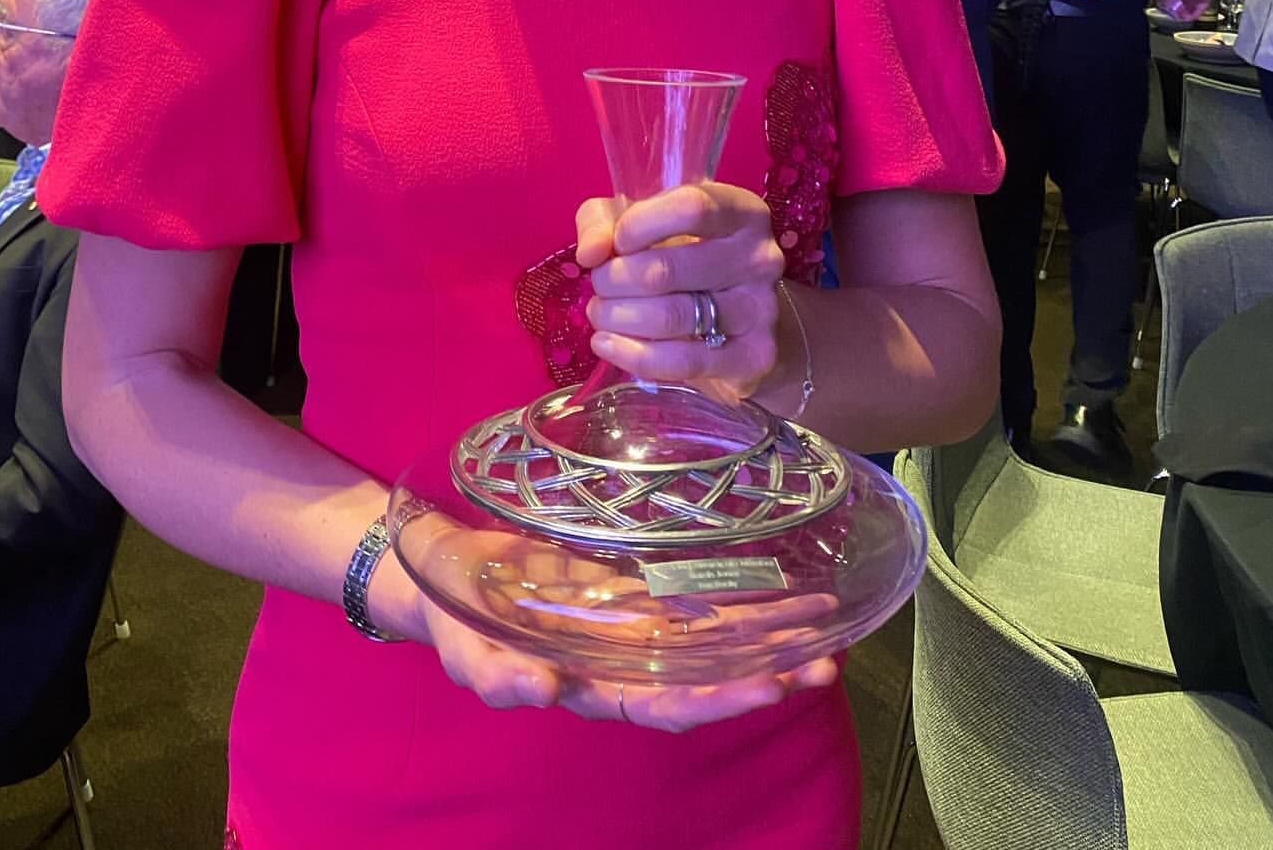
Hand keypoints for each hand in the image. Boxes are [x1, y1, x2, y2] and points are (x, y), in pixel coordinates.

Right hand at [395, 523, 837, 731]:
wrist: (443, 571)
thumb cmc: (452, 615)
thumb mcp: (463, 643)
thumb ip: (496, 671)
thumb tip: (542, 690)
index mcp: (590, 685)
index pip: (666, 702)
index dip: (719, 698)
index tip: (772, 685)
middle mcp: (622, 659)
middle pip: (705, 675)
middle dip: (766, 669)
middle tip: (828, 658)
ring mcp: (630, 622)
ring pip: (709, 636)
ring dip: (764, 632)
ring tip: (825, 619)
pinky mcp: (630, 583)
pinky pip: (690, 593)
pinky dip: (732, 591)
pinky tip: (774, 579)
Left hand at [575, 184, 784, 398]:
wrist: (741, 318)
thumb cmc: (684, 254)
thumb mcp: (642, 221)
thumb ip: (604, 221)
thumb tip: (590, 252)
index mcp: (742, 211)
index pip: (690, 208)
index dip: (638, 225)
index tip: (616, 243)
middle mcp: (759, 257)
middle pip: (667, 269)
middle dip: (614, 280)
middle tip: (600, 286)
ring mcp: (761, 309)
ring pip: (671, 316)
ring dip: (618, 317)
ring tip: (601, 313)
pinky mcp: (754, 356)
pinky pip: (684, 361)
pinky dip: (633, 355)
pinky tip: (606, 344)